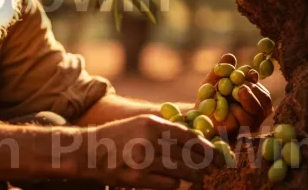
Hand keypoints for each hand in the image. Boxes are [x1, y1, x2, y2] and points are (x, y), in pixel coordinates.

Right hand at [79, 115, 225, 188]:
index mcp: (151, 123)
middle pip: (189, 155)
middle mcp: (148, 140)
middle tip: (217, 168)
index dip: (207, 146)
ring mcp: (143, 160)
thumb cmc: (118, 137)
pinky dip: (177, 184)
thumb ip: (165, 130)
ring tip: (203, 178)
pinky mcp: (138, 178)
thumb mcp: (140, 124)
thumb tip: (197, 140)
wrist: (89, 151)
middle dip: (207, 164)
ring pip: (183, 171)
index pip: (188, 136)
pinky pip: (169, 184)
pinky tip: (180, 183)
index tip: (218, 153)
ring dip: (196, 176)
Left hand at [197, 53, 272, 137]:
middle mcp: (257, 110)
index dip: (254, 79)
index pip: (262, 87)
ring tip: (235, 94)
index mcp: (254, 96)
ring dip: (246, 100)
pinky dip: (237, 112)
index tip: (248, 73)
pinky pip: (246, 120)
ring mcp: (252, 122)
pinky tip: (229, 108)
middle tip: (241, 86)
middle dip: (253, 90)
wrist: (198, 115)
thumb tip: (230, 56)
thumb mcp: (214, 80)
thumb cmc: (208, 97)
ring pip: (258, 110)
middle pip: (265, 99)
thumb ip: (223, 69)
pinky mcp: (242, 132)